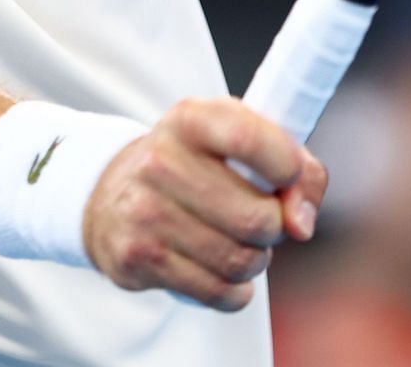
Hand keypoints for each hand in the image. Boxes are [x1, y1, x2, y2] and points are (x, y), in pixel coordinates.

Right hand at [81, 97, 325, 309]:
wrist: (110, 196)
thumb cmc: (196, 169)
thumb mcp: (242, 145)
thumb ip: (298, 170)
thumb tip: (301, 224)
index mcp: (189, 119)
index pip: (247, 138)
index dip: (287, 166)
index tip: (291, 179)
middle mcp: (160, 160)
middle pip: (256, 217)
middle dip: (274, 228)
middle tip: (261, 220)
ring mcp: (144, 210)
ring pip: (240, 260)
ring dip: (254, 261)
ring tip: (238, 243)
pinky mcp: (137, 257)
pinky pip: (218, 292)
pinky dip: (234, 290)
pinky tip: (219, 270)